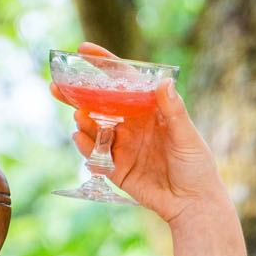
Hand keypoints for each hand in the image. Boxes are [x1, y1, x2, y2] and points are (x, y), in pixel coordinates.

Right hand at [54, 42, 227, 225]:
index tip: (83, 50)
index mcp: (150, 110)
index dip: (104, 65)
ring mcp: (123, 146)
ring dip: (84, 121)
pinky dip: (85, 146)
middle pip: (101, 104)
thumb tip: (163, 81)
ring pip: (95, 128)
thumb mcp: (187, 136)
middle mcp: (133, 125)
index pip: (124, 82)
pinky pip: (95, 155)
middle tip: (57, 85)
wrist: (193, 205)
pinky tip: (80, 138)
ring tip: (79, 117)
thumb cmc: (197, 166)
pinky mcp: (116, 169)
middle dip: (78, 94)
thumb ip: (174, 111)